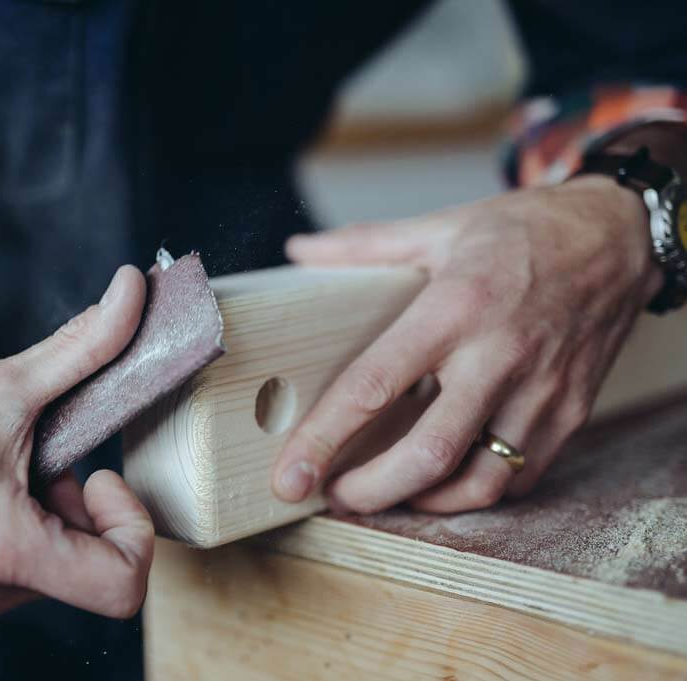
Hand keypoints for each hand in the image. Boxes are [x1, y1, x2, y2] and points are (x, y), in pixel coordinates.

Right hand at [0, 266, 152, 631]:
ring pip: (51, 577)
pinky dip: (20, 541)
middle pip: (87, 572)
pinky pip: (12, 584)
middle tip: (49, 465)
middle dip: (84, 514)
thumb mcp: (12, 384)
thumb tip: (134, 288)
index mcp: (2, 549)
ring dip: (51, 525)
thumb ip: (89, 342)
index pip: (120, 587)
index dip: (131, 527)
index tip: (101, 476)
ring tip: (9, 477)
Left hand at [272, 177, 662, 513]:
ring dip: (422, 501)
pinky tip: (443, 479)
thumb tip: (299, 250)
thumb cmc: (523, 232)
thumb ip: (363, 245)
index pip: (375, 386)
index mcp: (455, 309)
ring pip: (480, 481)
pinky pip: (520, 476)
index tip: (290, 475)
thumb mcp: (439, 227)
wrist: (617, 236)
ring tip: (384, 493)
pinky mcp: (571, 412)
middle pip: (427, 454)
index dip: (325, 437)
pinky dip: (474, 490)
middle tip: (334, 497)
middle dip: (370, 492)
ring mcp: (542, 391)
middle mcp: (499, 357)